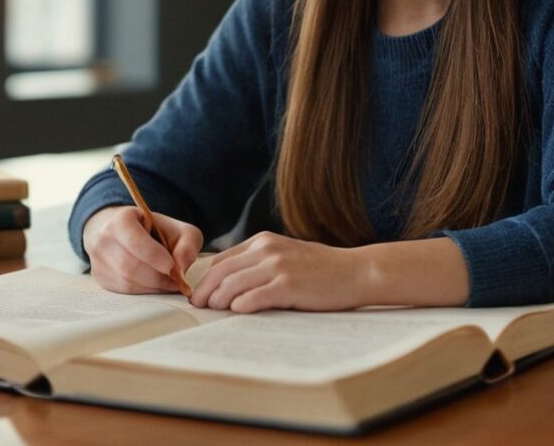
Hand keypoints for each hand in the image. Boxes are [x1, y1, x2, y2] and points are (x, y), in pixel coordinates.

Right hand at [83, 205, 202, 294]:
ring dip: (153, 286)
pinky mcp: (100, 278)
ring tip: (168, 281)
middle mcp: (103, 240)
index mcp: (120, 220)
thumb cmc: (156, 230)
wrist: (126, 232)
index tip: (170, 265)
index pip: (134, 241)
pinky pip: (124, 291)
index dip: (153, 255)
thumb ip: (187, 244)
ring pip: (127, 281)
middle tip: (176, 280)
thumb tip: (180, 269)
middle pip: (130, 266)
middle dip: (157, 276)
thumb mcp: (179, 229)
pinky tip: (154, 283)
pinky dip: (144, 291)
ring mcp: (98, 260)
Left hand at [189, 231, 369, 312]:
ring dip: (219, 301)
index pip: (223, 259)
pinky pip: (254, 297)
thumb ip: (261, 261)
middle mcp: (268, 249)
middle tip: (198, 306)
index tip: (199, 293)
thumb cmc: (322, 268)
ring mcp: (278, 266)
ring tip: (215, 312)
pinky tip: (237, 312)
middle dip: (205, 291)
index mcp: (264, 241)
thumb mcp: (287, 254)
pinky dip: (240, 306)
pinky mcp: (288, 285)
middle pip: (222, 272)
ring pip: (233, 285)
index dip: (206, 278)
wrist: (355, 272)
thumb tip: (231, 280)